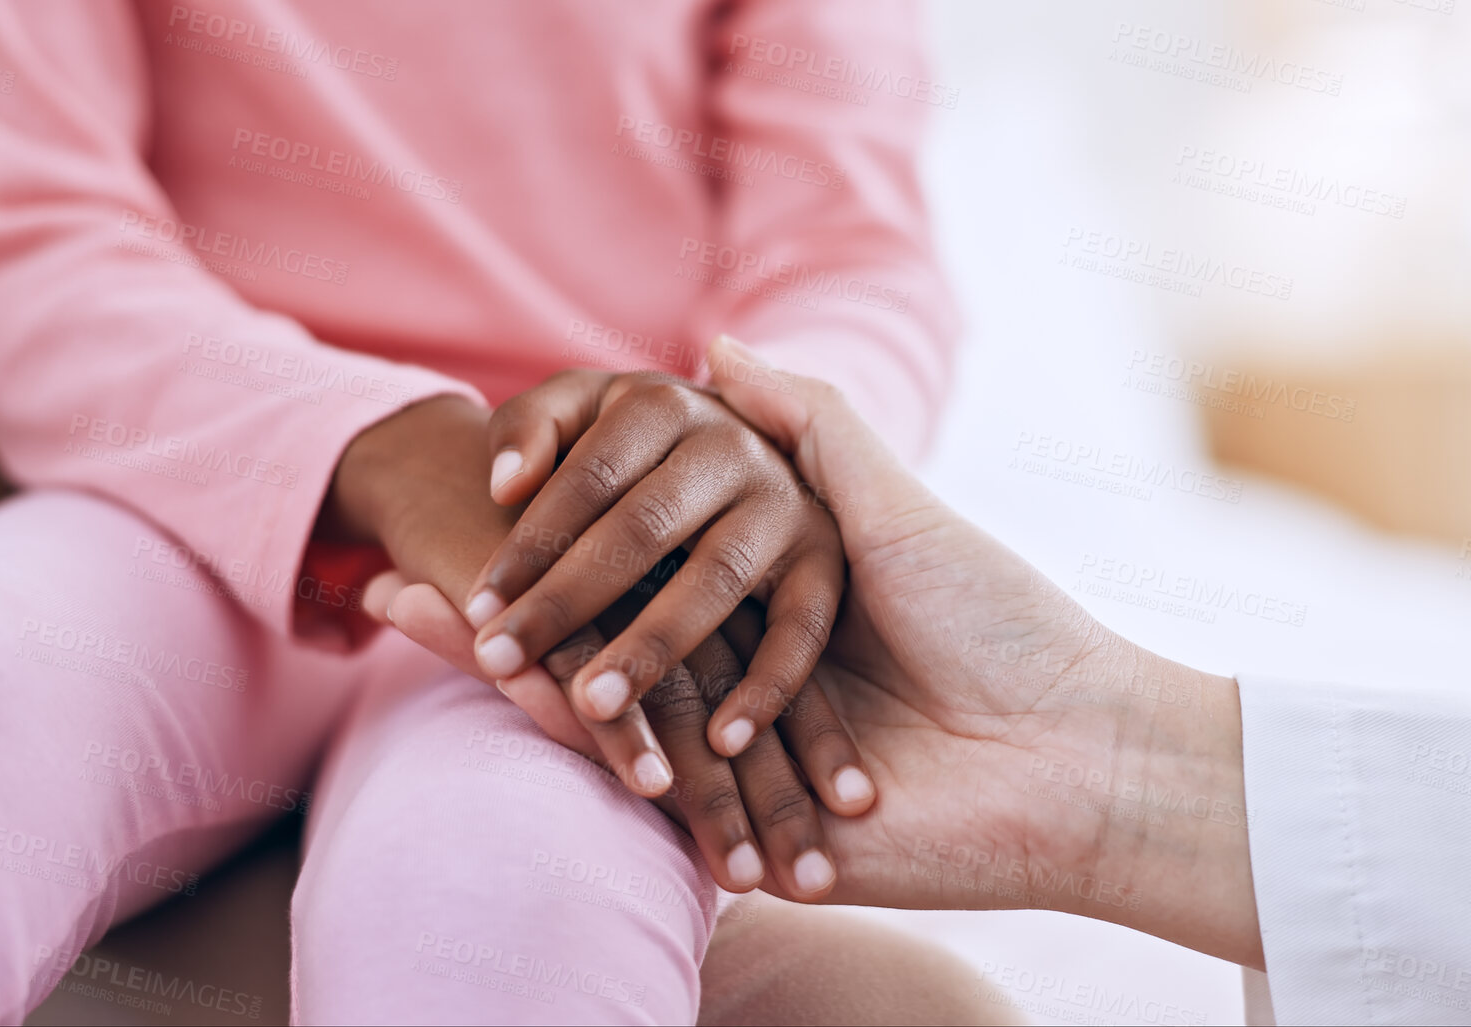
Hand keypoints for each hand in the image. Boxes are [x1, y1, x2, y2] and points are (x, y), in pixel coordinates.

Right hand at [383, 340, 1265, 967]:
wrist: (1072, 758)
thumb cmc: (998, 620)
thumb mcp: (891, 506)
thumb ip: (807, 432)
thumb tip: (713, 350)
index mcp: (780, 600)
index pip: (642, 556)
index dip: (560, 525)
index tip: (480, 484)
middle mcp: (752, 674)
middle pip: (603, 633)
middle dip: (506, 602)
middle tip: (397, 570)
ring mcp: (748, 756)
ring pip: (602, 705)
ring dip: (500, 661)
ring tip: (397, 612)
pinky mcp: (758, 828)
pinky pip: (643, 784)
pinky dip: (552, 734)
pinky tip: (477, 681)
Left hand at [462, 369, 848, 761]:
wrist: (729, 456)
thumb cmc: (622, 449)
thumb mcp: (576, 412)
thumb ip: (527, 429)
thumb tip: (503, 485)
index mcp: (663, 403)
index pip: (587, 476)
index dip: (529, 543)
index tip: (475, 608)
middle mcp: (733, 444)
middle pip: (641, 529)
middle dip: (567, 602)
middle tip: (500, 662)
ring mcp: (786, 503)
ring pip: (717, 579)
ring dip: (653, 646)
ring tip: (590, 705)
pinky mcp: (827, 561)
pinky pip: (803, 630)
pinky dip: (768, 686)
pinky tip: (720, 739)